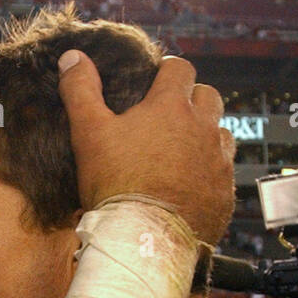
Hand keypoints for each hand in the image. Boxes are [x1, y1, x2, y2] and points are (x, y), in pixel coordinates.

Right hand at [57, 50, 234, 243]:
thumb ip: (81, 90)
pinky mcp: (225, 193)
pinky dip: (209, 173)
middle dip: (192, 101)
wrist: (145, 241)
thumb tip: (72, 56)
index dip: (167, 71)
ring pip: (220, 134)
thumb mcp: (89, 133)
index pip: (180, 68)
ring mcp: (219, 161)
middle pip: (208, 96)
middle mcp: (204, 128)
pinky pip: (224, 173)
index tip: (155, 82)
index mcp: (172, 106)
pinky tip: (189, 186)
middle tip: (169, 118)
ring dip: (204, 137)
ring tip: (180, 154)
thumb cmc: (115, 184)